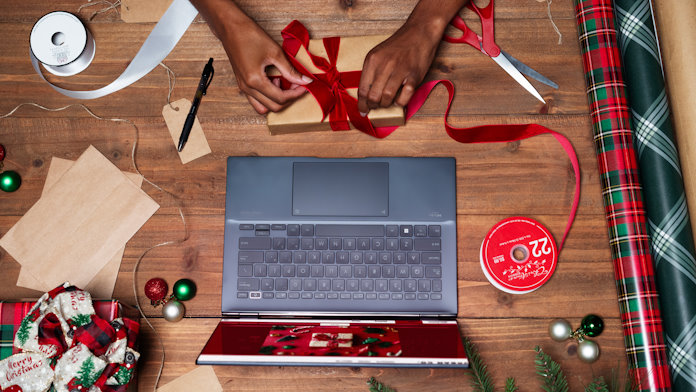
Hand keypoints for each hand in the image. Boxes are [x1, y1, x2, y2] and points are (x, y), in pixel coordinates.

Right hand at [191, 0, 310, 113]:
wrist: (230, 27)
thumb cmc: (250, 36)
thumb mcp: (275, 52)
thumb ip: (290, 70)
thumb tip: (305, 80)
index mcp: (255, 81)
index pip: (280, 98)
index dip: (296, 94)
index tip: (305, 86)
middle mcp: (247, 88)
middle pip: (273, 107)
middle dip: (289, 98)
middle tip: (298, 85)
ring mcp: (243, 88)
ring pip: (263, 107)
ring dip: (276, 100)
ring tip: (283, 84)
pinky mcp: (242, 84)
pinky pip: (256, 100)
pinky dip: (268, 96)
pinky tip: (274, 82)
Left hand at [357, 0, 467, 114]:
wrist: (420, 31)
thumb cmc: (399, 45)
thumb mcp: (379, 53)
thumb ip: (372, 71)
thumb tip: (367, 94)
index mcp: (373, 60)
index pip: (362, 89)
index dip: (362, 103)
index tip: (363, 111)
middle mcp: (384, 65)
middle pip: (373, 96)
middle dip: (373, 106)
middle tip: (376, 107)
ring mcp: (400, 70)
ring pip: (387, 98)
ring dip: (386, 105)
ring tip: (387, 104)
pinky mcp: (414, 75)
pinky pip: (404, 97)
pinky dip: (400, 102)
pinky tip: (399, 100)